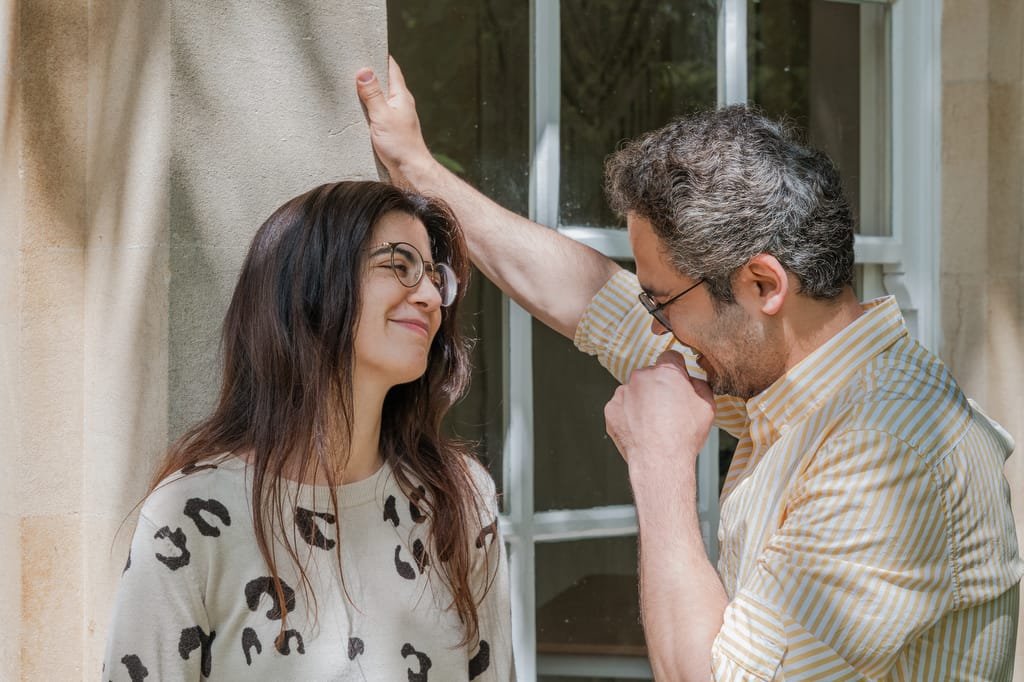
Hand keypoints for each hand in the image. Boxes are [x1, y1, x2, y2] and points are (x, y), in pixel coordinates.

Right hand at [355, 57, 434, 185]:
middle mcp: (400, 103)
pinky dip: (367, 108)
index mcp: (401, 96)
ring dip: (366, 92)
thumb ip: (372, 94)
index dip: (379, 55)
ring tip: (348, 87)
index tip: (364, 47)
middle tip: (350, 66)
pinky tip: (355, 111)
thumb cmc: (400, 145)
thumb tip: (364, 71)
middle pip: (384, 81)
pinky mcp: (390, 129)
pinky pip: (377, 112)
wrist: (410, 171)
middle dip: (369, 73)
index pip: (391, 67)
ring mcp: (396, 116)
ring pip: (379, 98)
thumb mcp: (382, 116)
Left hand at [604, 350, 714, 483]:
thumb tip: (693, 380)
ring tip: (653, 425)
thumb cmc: (684, 436)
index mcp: (666, 372)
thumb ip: (700, 385)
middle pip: (651, 375)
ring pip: (635, 391)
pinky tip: (640, 430)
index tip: (678, 383)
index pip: (671, 357)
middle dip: (658, 388)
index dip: (676, 371)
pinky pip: (621, 407)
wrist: (659, 461)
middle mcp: (641, 377)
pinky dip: (629, 415)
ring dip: (642, 402)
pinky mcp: (611, 409)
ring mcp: (623, 392)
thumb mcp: (707, 407)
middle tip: (667, 410)